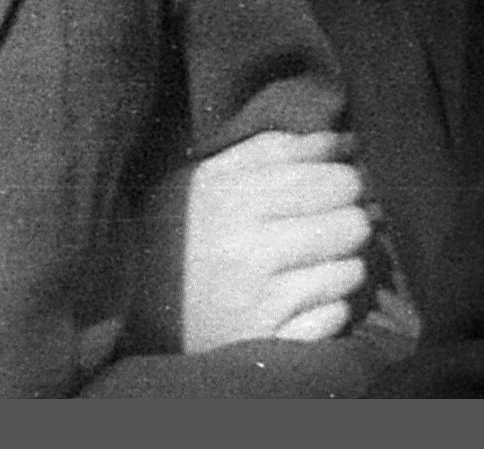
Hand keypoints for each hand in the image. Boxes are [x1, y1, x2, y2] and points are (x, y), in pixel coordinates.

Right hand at [167, 128, 375, 349]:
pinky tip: (302, 301)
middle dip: (346, 222)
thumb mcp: (211, 174)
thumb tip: (343, 139)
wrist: (130, 301)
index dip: (345, 182)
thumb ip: (276, 149)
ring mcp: (261, 302)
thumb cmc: (178, 228)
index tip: (329, 190)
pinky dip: (329, 309)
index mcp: (237, 199)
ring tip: (311, 265)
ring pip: (350, 272)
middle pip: (353, 225)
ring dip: (340, 266)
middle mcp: (251, 250)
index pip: (337, 181)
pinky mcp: (269, 343)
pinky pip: (336, 318)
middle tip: (324, 227)